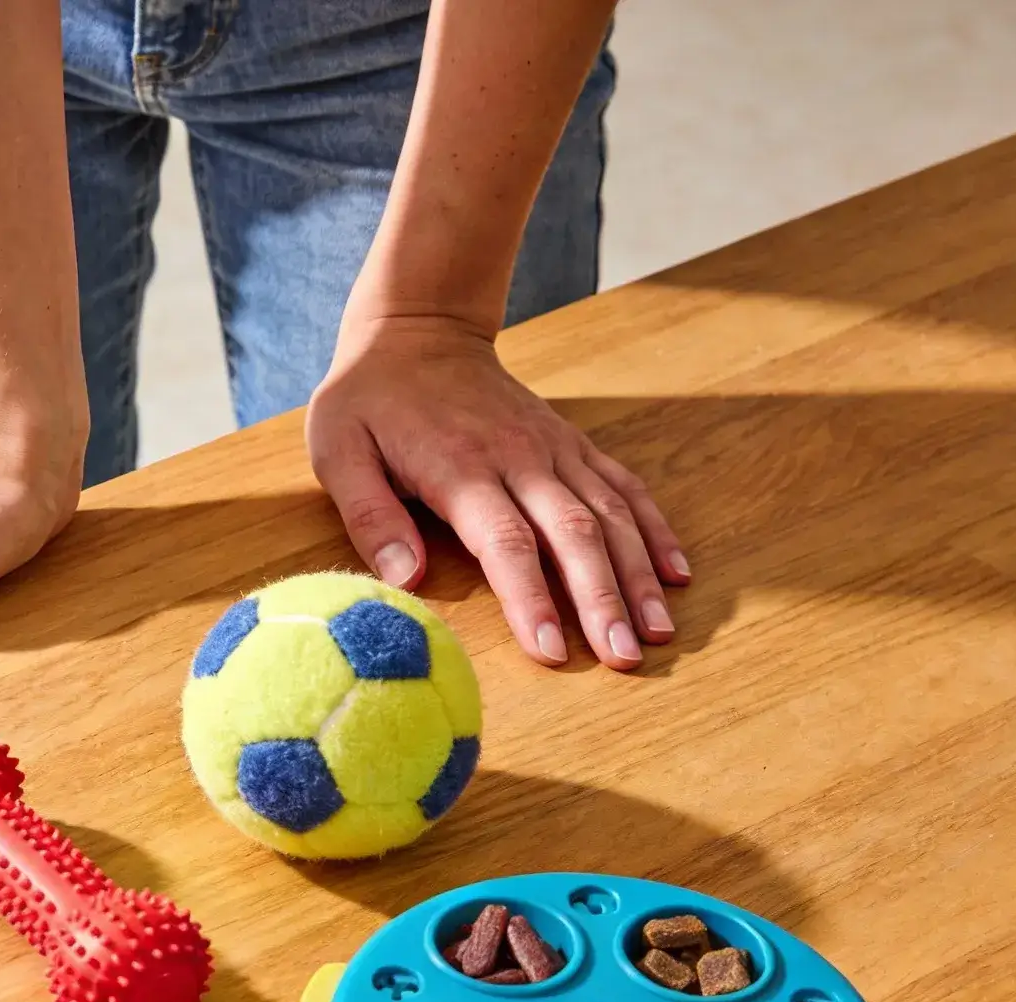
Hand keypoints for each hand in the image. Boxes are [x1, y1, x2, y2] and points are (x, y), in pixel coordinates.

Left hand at [306, 311, 687, 670]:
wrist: (419, 330)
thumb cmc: (370, 398)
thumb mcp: (338, 449)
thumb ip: (370, 516)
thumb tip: (405, 579)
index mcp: (461, 468)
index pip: (506, 543)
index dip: (531, 599)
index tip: (552, 652)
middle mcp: (520, 458)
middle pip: (574, 535)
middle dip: (602, 600)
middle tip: (623, 657)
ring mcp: (554, 449)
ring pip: (611, 515)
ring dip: (638, 575)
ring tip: (659, 631)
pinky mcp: (572, 444)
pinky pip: (625, 487)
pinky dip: (654, 530)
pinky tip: (677, 574)